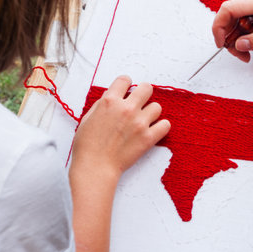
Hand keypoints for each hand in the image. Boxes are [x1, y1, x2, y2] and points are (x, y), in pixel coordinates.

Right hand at [69, 76, 170, 251]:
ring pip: (159, 105)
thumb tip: (111, 98)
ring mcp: (139, 123)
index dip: (128, 84)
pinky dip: (163, 129)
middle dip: (145, 93)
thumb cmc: (85, 150)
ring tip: (145, 122)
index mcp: (108, 101)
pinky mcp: (148, 139)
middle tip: (140, 104)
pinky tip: (155, 134)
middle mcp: (126, 108)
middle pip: (148, 87)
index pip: (126, 78)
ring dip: (154, 112)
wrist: (92, 172)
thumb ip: (102, 108)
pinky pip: (167, 125)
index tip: (128, 90)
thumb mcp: (88, 122)